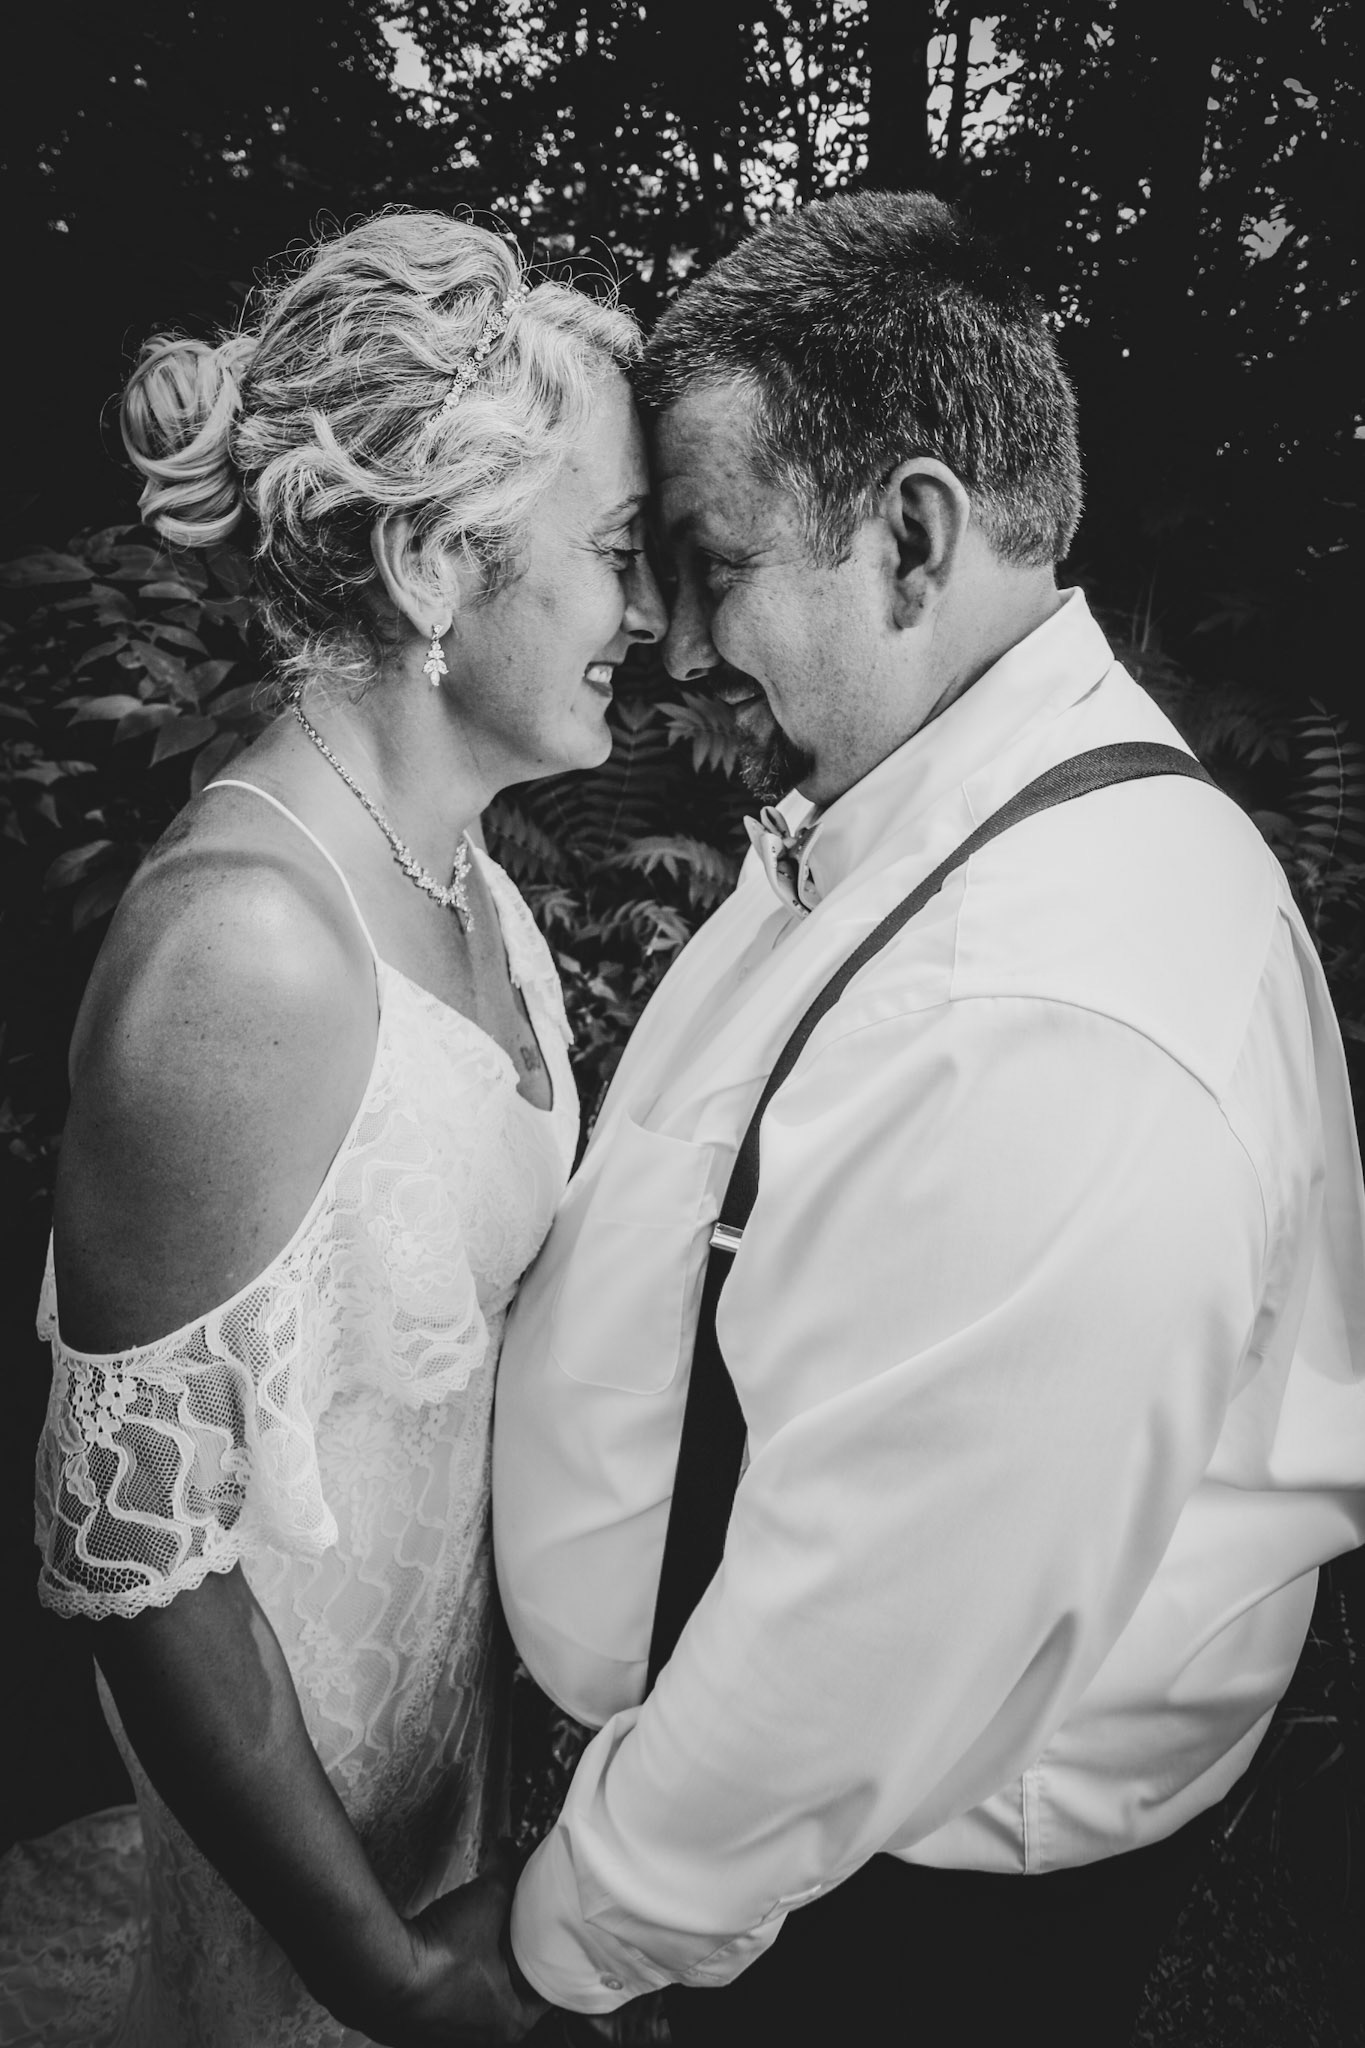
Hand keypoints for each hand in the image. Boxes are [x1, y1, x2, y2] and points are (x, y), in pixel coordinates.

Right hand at [389, 1840, 549, 2046]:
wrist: (377, 1974)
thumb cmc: (440, 1953)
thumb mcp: (485, 1899)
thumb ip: (505, 1871)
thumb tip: (509, 1847)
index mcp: (512, 2021)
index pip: (548, 1989)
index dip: (550, 1956)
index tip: (550, 1934)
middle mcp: (482, 2039)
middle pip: (511, 1993)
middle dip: (512, 1959)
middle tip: (515, 1928)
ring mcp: (445, 2039)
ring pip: (475, 1999)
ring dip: (477, 1971)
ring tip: (477, 1938)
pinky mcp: (414, 2031)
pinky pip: (441, 2003)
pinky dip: (445, 1981)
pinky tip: (441, 1955)